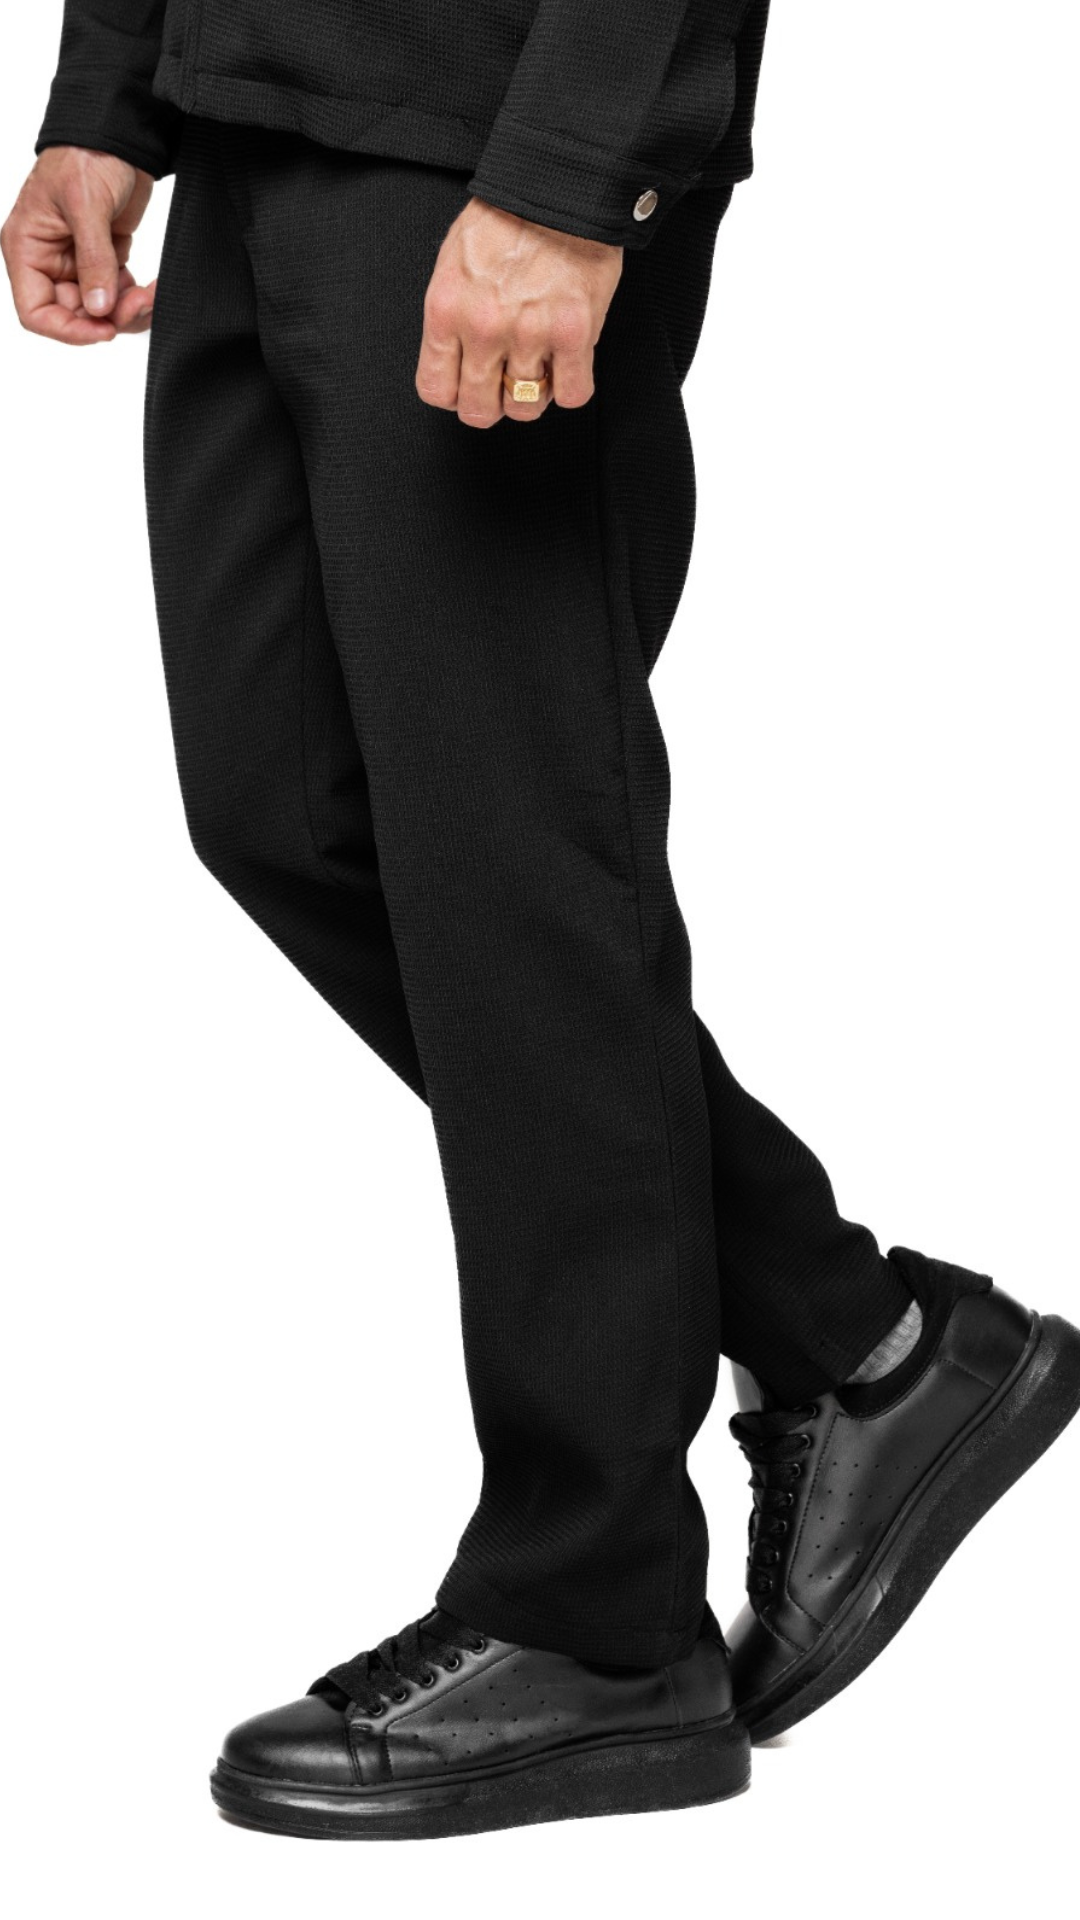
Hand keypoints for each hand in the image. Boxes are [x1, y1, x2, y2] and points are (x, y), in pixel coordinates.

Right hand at [2, 146, 155, 344]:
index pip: (35, 311)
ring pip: (99, 311)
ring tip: (150, 295)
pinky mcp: (105, 259)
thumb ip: (93, 260)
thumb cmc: (86, 153)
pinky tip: (153, 289)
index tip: (102, 329)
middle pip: (73, 316)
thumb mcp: (85, 205)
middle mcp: (49, 261)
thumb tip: (99, 308)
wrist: (118, 132)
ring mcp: (77, 262)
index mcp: (28, 248)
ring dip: (127, 312)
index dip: (67, 329)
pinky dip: (136, 299)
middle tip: (138, 304)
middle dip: (107, 318)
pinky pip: (118, 294)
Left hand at [416, 196, 622, 426]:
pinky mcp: (574, 334)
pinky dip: (571, 386)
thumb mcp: (455, 262)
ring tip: (540, 365)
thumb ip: (451, 317)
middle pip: (480, 410)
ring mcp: (529, 333)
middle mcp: (483, 328)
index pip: (436, 390)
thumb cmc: (508, 218)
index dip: (455, 396)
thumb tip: (456, 362)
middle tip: (505, 384)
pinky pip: (572, 394)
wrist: (559, 188)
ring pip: (526, 408)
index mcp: (446, 310)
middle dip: (492, 403)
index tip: (468, 385)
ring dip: (534, 394)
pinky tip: (568, 362)